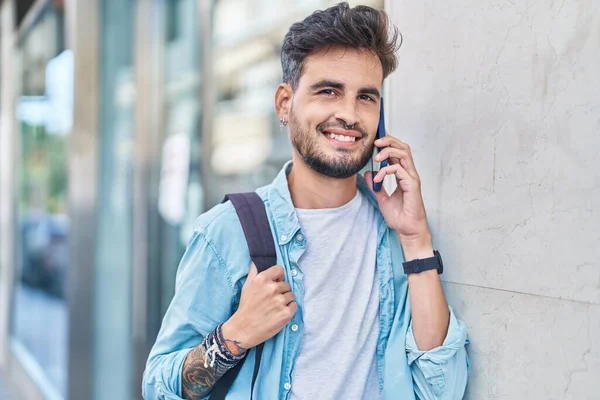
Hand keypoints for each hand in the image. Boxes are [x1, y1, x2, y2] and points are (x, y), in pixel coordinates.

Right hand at [222, 263, 296, 353]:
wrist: (244, 329)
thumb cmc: (246, 307)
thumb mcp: (247, 286)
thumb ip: (254, 272)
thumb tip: (257, 261)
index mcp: (262, 279)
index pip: (280, 270)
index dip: (278, 277)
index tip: (274, 283)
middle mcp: (272, 288)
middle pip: (286, 284)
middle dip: (281, 291)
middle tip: (271, 300)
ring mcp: (280, 301)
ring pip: (291, 295)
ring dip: (286, 300)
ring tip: (275, 307)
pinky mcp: (286, 313)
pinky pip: (294, 305)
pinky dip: (289, 309)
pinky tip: (279, 313)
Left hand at [364, 135, 432, 254]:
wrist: (407, 230)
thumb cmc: (400, 216)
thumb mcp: (382, 198)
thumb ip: (376, 185)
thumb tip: (368, 174)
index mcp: (404, 175)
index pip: (398, 152)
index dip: (388, 143)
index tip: (375, 142)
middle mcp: (410, 174)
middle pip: (403, 148)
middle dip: (389, 141)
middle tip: (375, 142)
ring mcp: (412, 178)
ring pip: (404, 154)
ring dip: (388, 151)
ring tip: (376, 157)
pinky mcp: (412, 185)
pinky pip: (399, 170)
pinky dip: (386, 170)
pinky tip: (378, 178)